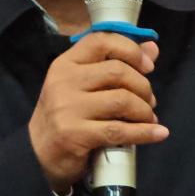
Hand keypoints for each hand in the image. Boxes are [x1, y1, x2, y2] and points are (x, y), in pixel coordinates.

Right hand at [28, 33, 167, 191]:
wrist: (36, 154)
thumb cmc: (65, 114)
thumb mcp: (83, 85)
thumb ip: (115, 64)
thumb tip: (152, 48)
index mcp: (66, 63)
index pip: (101, 41)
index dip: (130, 49)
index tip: (148, 65)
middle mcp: (65, 81)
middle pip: (117, 71)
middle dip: (143, 86)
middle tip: (150, 100)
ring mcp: (68, 108)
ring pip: (122, 100)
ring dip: (144, 110)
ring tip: (149, 117)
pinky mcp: (75, 135)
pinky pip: (119, 130)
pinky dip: (145, 132)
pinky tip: (158, 133)